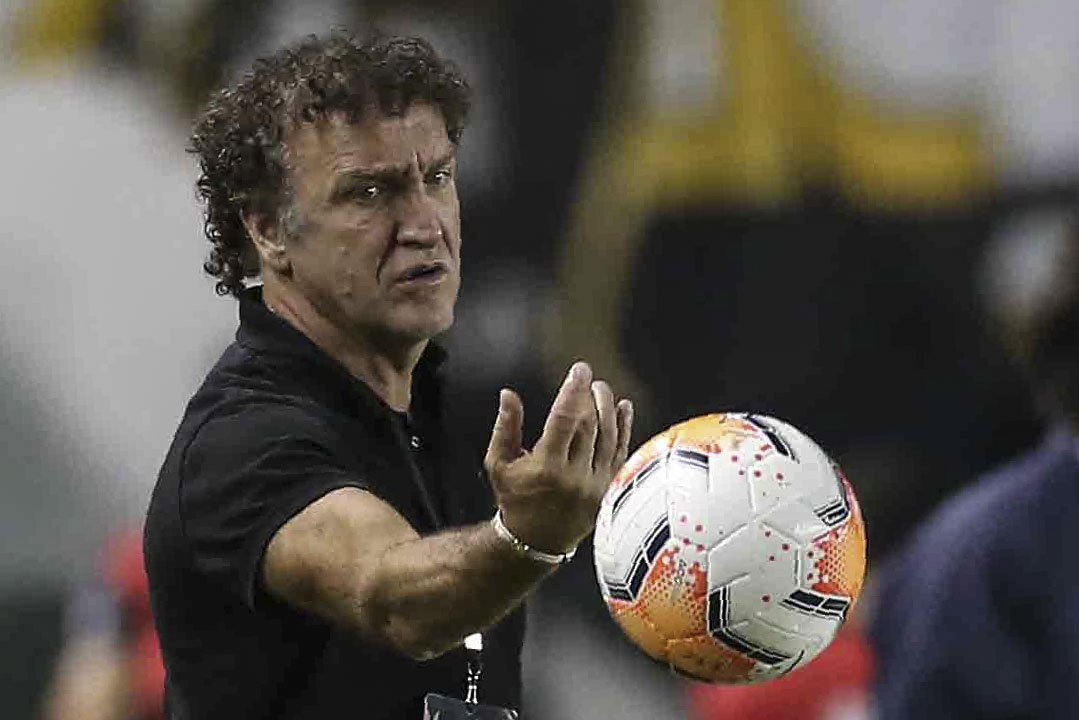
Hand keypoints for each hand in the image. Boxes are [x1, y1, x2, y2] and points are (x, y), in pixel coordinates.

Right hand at [484, 362, 633, 553]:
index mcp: (546, 468)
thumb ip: (505, 427)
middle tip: (588, 379)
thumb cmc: (514, 498)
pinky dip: (625, 428)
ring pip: (608, 437)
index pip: (564, 419)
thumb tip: (508, 394)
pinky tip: (624, 408)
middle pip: (589, 425)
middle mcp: (574, 476)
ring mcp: (595, 484)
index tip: (579, 370)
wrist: (536, 540)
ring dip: (608, 408)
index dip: (573, 390)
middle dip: (590, 396)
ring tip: (602, 389)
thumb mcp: (499, 464)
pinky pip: (621, 453)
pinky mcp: (609, 490)